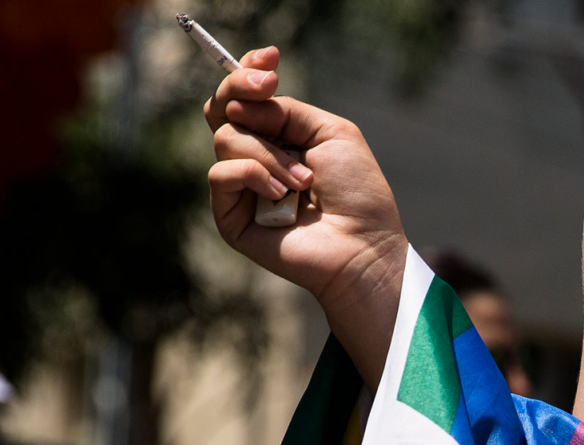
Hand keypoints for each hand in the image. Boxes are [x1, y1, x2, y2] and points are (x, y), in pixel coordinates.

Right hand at [205, 46, 405, 384]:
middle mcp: (257, 158)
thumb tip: (243, 103)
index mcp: (280, 137)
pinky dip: (253, 175)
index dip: (248, 72)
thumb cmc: (358, 195)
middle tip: (269, 86)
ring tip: (303, 181)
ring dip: (269, 153)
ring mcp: (241, 187)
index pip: (246, 97)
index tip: (270, 59)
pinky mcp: (230, 215)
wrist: (362, 247)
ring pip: (226, 138)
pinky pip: (221, 174)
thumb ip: (288, 111)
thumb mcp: (331, 134)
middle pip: (223, 107)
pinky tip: (280, 195)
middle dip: (241, 87)